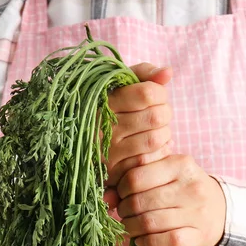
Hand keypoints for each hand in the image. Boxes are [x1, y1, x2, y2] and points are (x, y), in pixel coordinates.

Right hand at [103, 63, 173, 209]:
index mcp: (103, 101)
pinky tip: (153, 148)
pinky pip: (151, 160)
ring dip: (165, 134)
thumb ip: (143, 74)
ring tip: (156, 130)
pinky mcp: (114, 172)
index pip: (148, 93)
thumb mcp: (118, 85)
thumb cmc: (108, 109)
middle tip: (159, 115)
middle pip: (156, 116)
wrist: (78, 145)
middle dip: (165, 114)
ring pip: (157, 139)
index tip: (156, 97)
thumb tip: (167, 73)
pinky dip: (160, 153)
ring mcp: (108, 152)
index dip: (160, 93)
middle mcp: (103, 126)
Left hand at [116, 154, 225, 245]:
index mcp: (181, 164)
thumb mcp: (166, 175)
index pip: (136, 176)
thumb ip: (136, 178)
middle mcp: (192, 187)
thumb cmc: (184, 190)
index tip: (121, 195)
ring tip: (130, 227)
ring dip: (131, 228)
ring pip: (149, 223)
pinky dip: (146, 243)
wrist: (221, 212)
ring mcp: (197, 213)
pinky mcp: (199, 236)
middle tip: (124, 213)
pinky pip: (163, 242)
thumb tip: (105, 197)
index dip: (121, 189)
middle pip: (139, 201)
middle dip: (124, 210)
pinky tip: (142, 241)